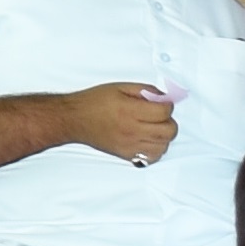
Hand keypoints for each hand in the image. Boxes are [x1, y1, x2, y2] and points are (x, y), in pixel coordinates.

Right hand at [60, 81, 180, 166]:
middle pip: (168, 131)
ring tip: (154, 128)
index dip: (167, 105)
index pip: (164, 112)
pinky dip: (155, 150)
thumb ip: (144, 90)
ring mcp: (130, 145)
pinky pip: (152, 158)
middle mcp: (131, 130)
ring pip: (163, 146)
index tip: (162, 103)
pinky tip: (148, 140)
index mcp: (130, 110)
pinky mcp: (126, 155)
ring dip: (164, 136)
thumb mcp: (119, 87)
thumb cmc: (94, 102)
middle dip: (169, 121)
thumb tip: (162, 97)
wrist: (75, 119)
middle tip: (160, 116)